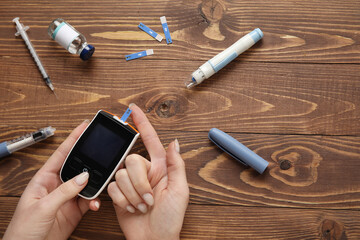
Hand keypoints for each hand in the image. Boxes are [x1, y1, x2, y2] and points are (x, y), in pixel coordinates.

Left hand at [4, 121, 100, 239]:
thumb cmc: (23, 230)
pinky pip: (89, 200)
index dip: (73, 139)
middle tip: (103, 152)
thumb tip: (84, 176)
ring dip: (95, 183)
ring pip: (86, 183)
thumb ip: (65, 191)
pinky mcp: (74, 211)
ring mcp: (67, 198)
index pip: (61, 154)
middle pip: (77, 167)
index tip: (84, 126)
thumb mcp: (43, 207)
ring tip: (103, 181)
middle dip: (90, 160)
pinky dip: (95, 201)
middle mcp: (57, 185)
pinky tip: (95, 203)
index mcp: (44, 179)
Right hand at [107, 103, 188, 239]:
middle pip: (131, 160)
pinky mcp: (118, 194)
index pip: (150, 139)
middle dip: (140, 183)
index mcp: (160, 167)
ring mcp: (130, 182)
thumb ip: (176, 165)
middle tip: (149, 199)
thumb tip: (174, 142)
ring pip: (121, 175)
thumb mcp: (180, 190)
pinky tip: (131, 208)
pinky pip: (113, 188)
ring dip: (132, 195)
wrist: (153, 239)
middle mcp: (144, 172)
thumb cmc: (170, 218)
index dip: (142, 123)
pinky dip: (122, 201)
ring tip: (142, 206)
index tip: (133, 108)